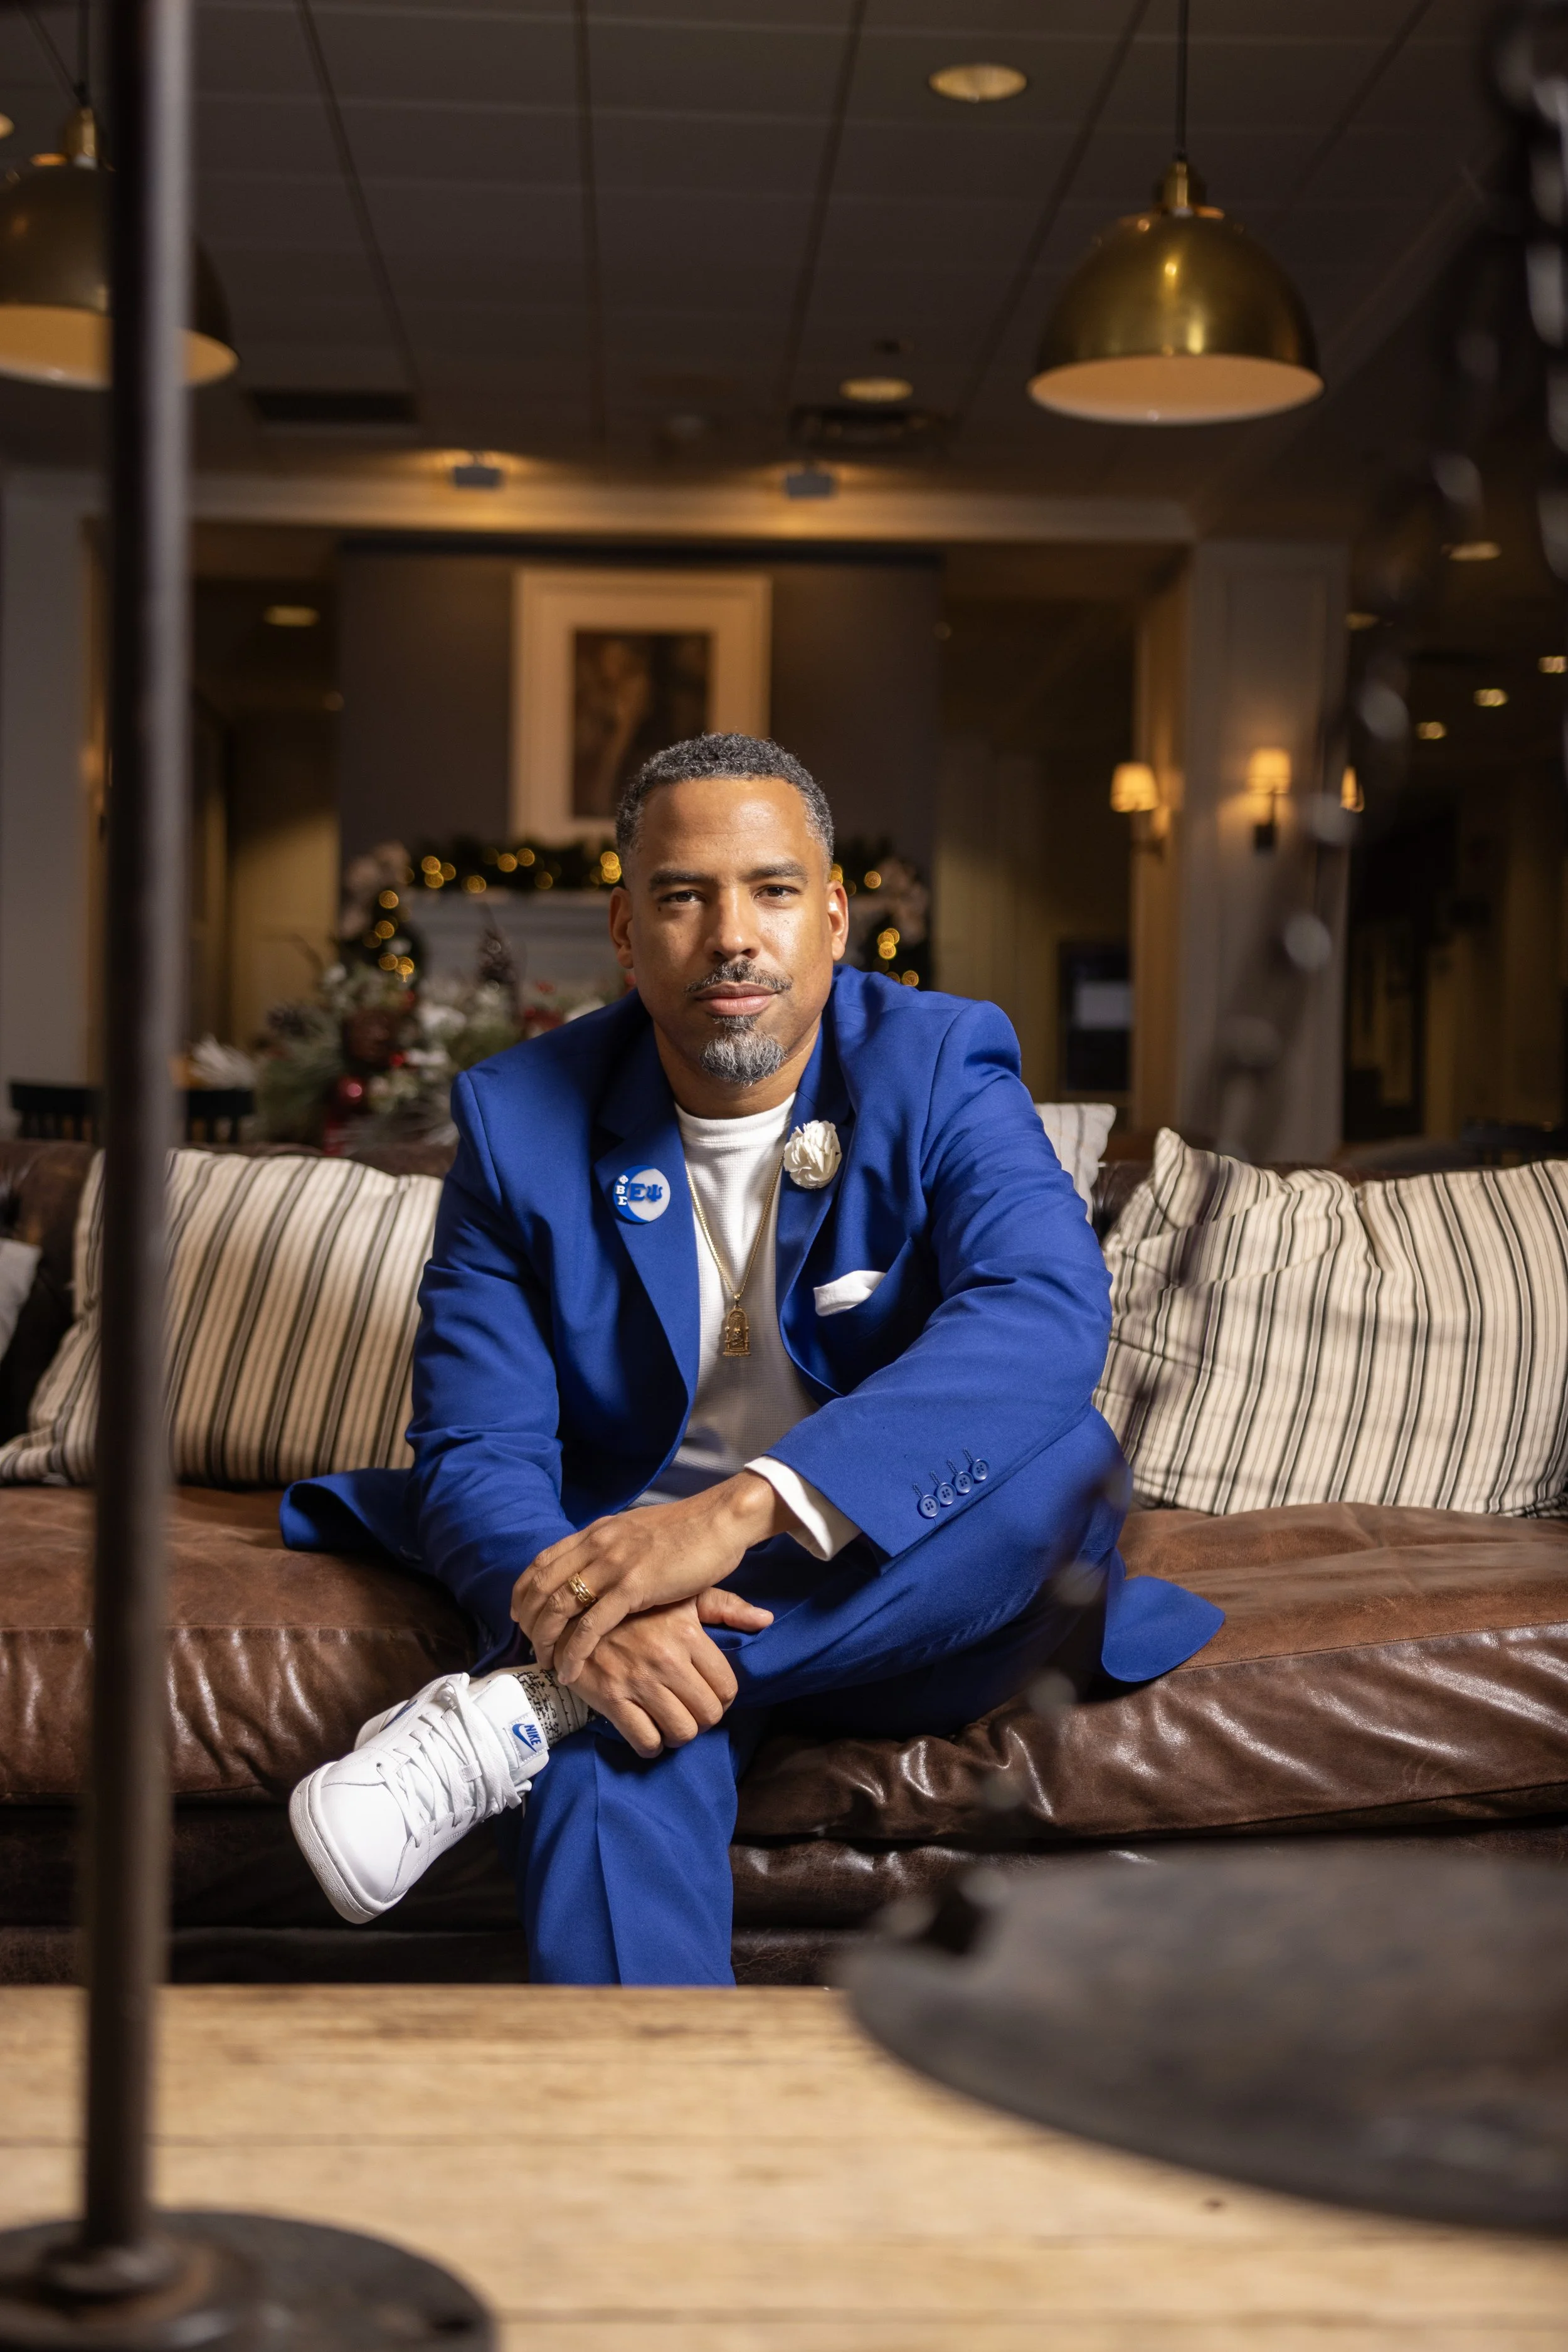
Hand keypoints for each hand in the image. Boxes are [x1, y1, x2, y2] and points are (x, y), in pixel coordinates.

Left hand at [513, 1472, 786, 1679]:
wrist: (720, 1521)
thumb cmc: (687, 1531)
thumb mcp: (637, 1532)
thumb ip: (614, 1546)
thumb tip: (600, 1560)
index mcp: (596, 1532)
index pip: (543, 1561)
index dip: (524, 1590)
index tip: (519, 1614)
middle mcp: (596, 1545)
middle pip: (542, 1585)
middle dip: (529, 1620)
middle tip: (528, 1646)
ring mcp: (613, 1565)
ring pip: (559, 1606)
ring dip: (545, 1639)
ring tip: (544, 1661)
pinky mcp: (633, 1587)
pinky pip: (591, 1625)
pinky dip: (574, 1650)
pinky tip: (568, 1669)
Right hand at [568, 1594, 762, 1756]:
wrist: (575, 1610)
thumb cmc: (637, 1605)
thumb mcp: (682, 1596)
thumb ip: (725, 1608)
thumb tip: (766, 1619)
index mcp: (687, 1634)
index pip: (726, 1687)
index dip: (722, 1699)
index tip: (710, 1697)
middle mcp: (666, 1659)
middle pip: (707, 1714)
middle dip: (702, 1720)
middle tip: (690, 1712)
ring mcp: (638, 1681)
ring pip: (680, 1732)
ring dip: (679, 1735)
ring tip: (671, 1724)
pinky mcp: (610, 1698)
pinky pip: (645, 1741)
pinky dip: (651, 1746)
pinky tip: (649, 1734)